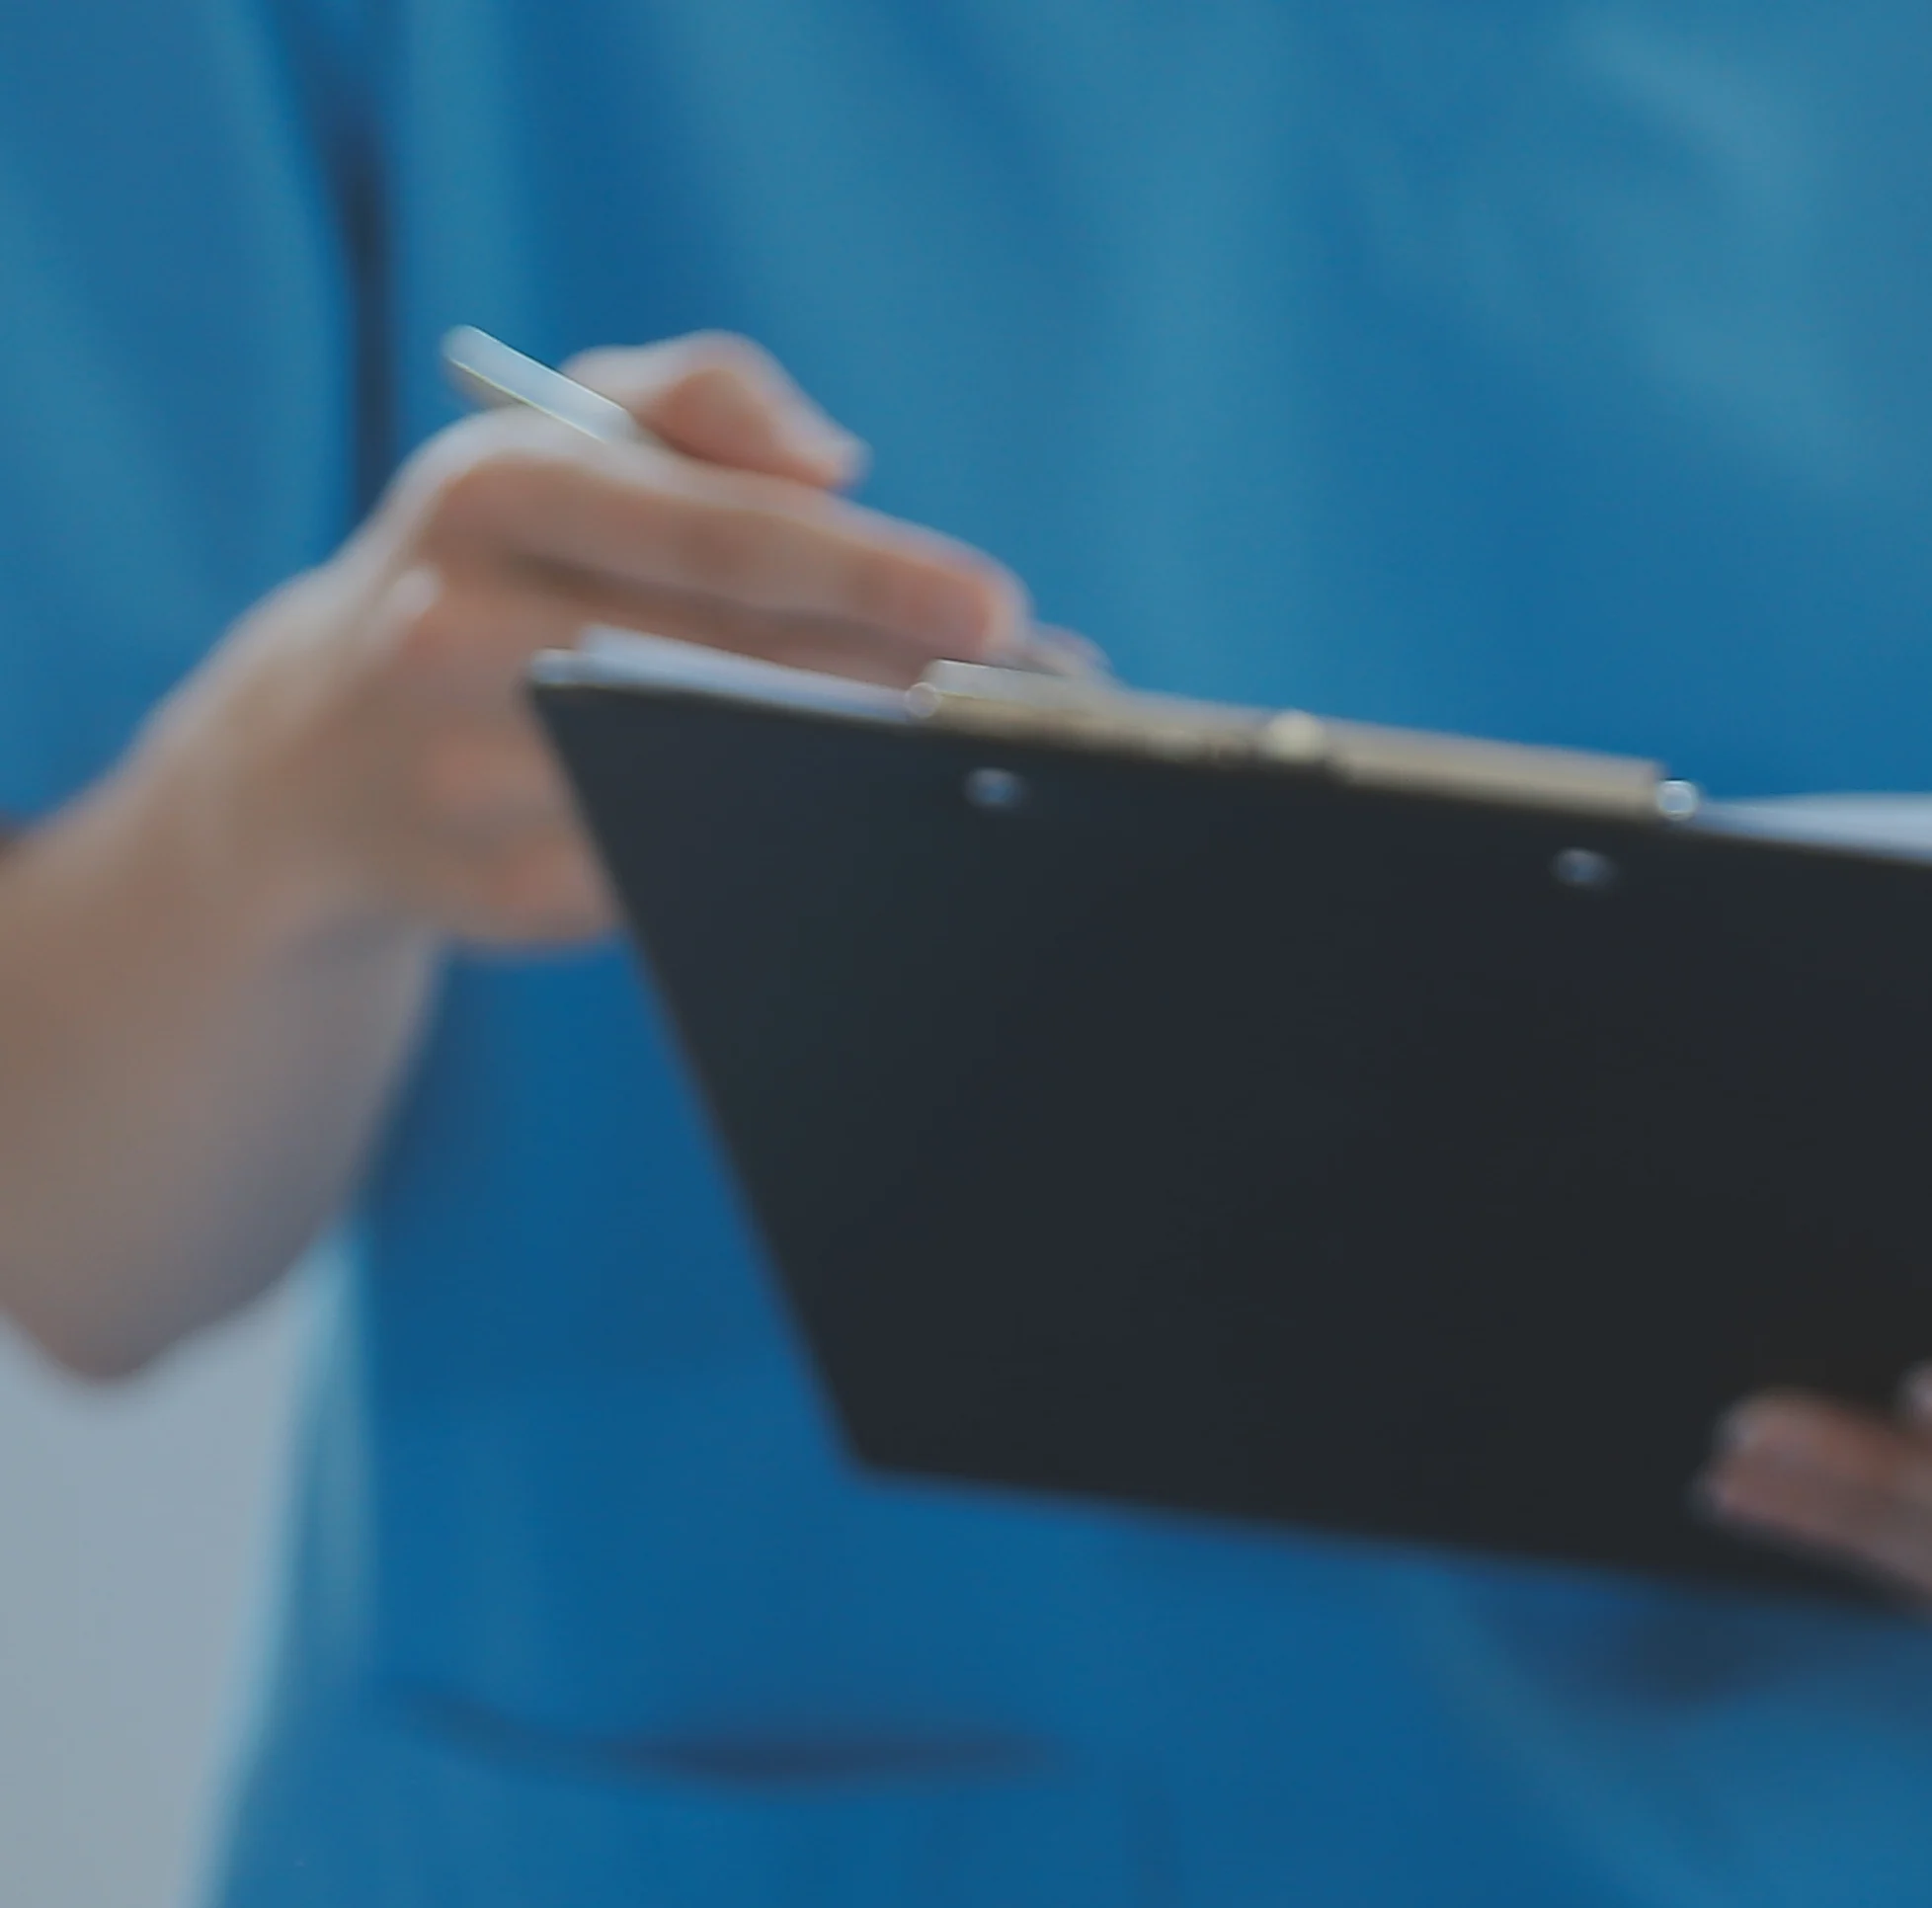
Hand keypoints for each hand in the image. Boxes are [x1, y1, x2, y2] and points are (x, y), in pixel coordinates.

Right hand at [149, 333, 1032, 953]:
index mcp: (488, 490)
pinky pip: (681, 881)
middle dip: (894, 680)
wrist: (317, 754)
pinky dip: (793, 859)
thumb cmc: (498, 564)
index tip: (994, 605)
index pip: (711, 531)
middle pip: (726, 663)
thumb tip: (837, 460)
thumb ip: (701, 399)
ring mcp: (467, 773)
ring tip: (972, 762)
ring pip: (709, 783)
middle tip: (1030, 698)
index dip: (867, 571)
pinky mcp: (496, 899)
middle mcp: (456, 626)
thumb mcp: (561, 436)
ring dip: (860, 778)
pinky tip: (875, 838)